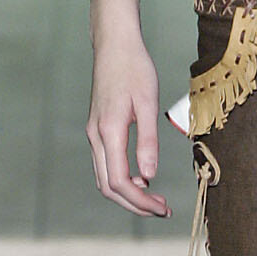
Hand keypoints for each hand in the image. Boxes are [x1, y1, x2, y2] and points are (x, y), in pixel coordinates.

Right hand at [87, 37, 172, 217]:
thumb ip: (148, 141)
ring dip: (128, 194)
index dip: (141, 201)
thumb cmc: (135, 69)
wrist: (114, 45)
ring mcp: (93, 133)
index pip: (120, 181)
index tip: (163, 208)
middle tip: (162, 210)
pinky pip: (105, 165)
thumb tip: (149, 176)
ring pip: (104, 178)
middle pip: (109, 187)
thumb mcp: (148, 104)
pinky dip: (122, 179)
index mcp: (109, 131)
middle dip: (135, 204)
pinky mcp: (97, 129)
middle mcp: (96, 136)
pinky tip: (142, 179)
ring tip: (155, 199)